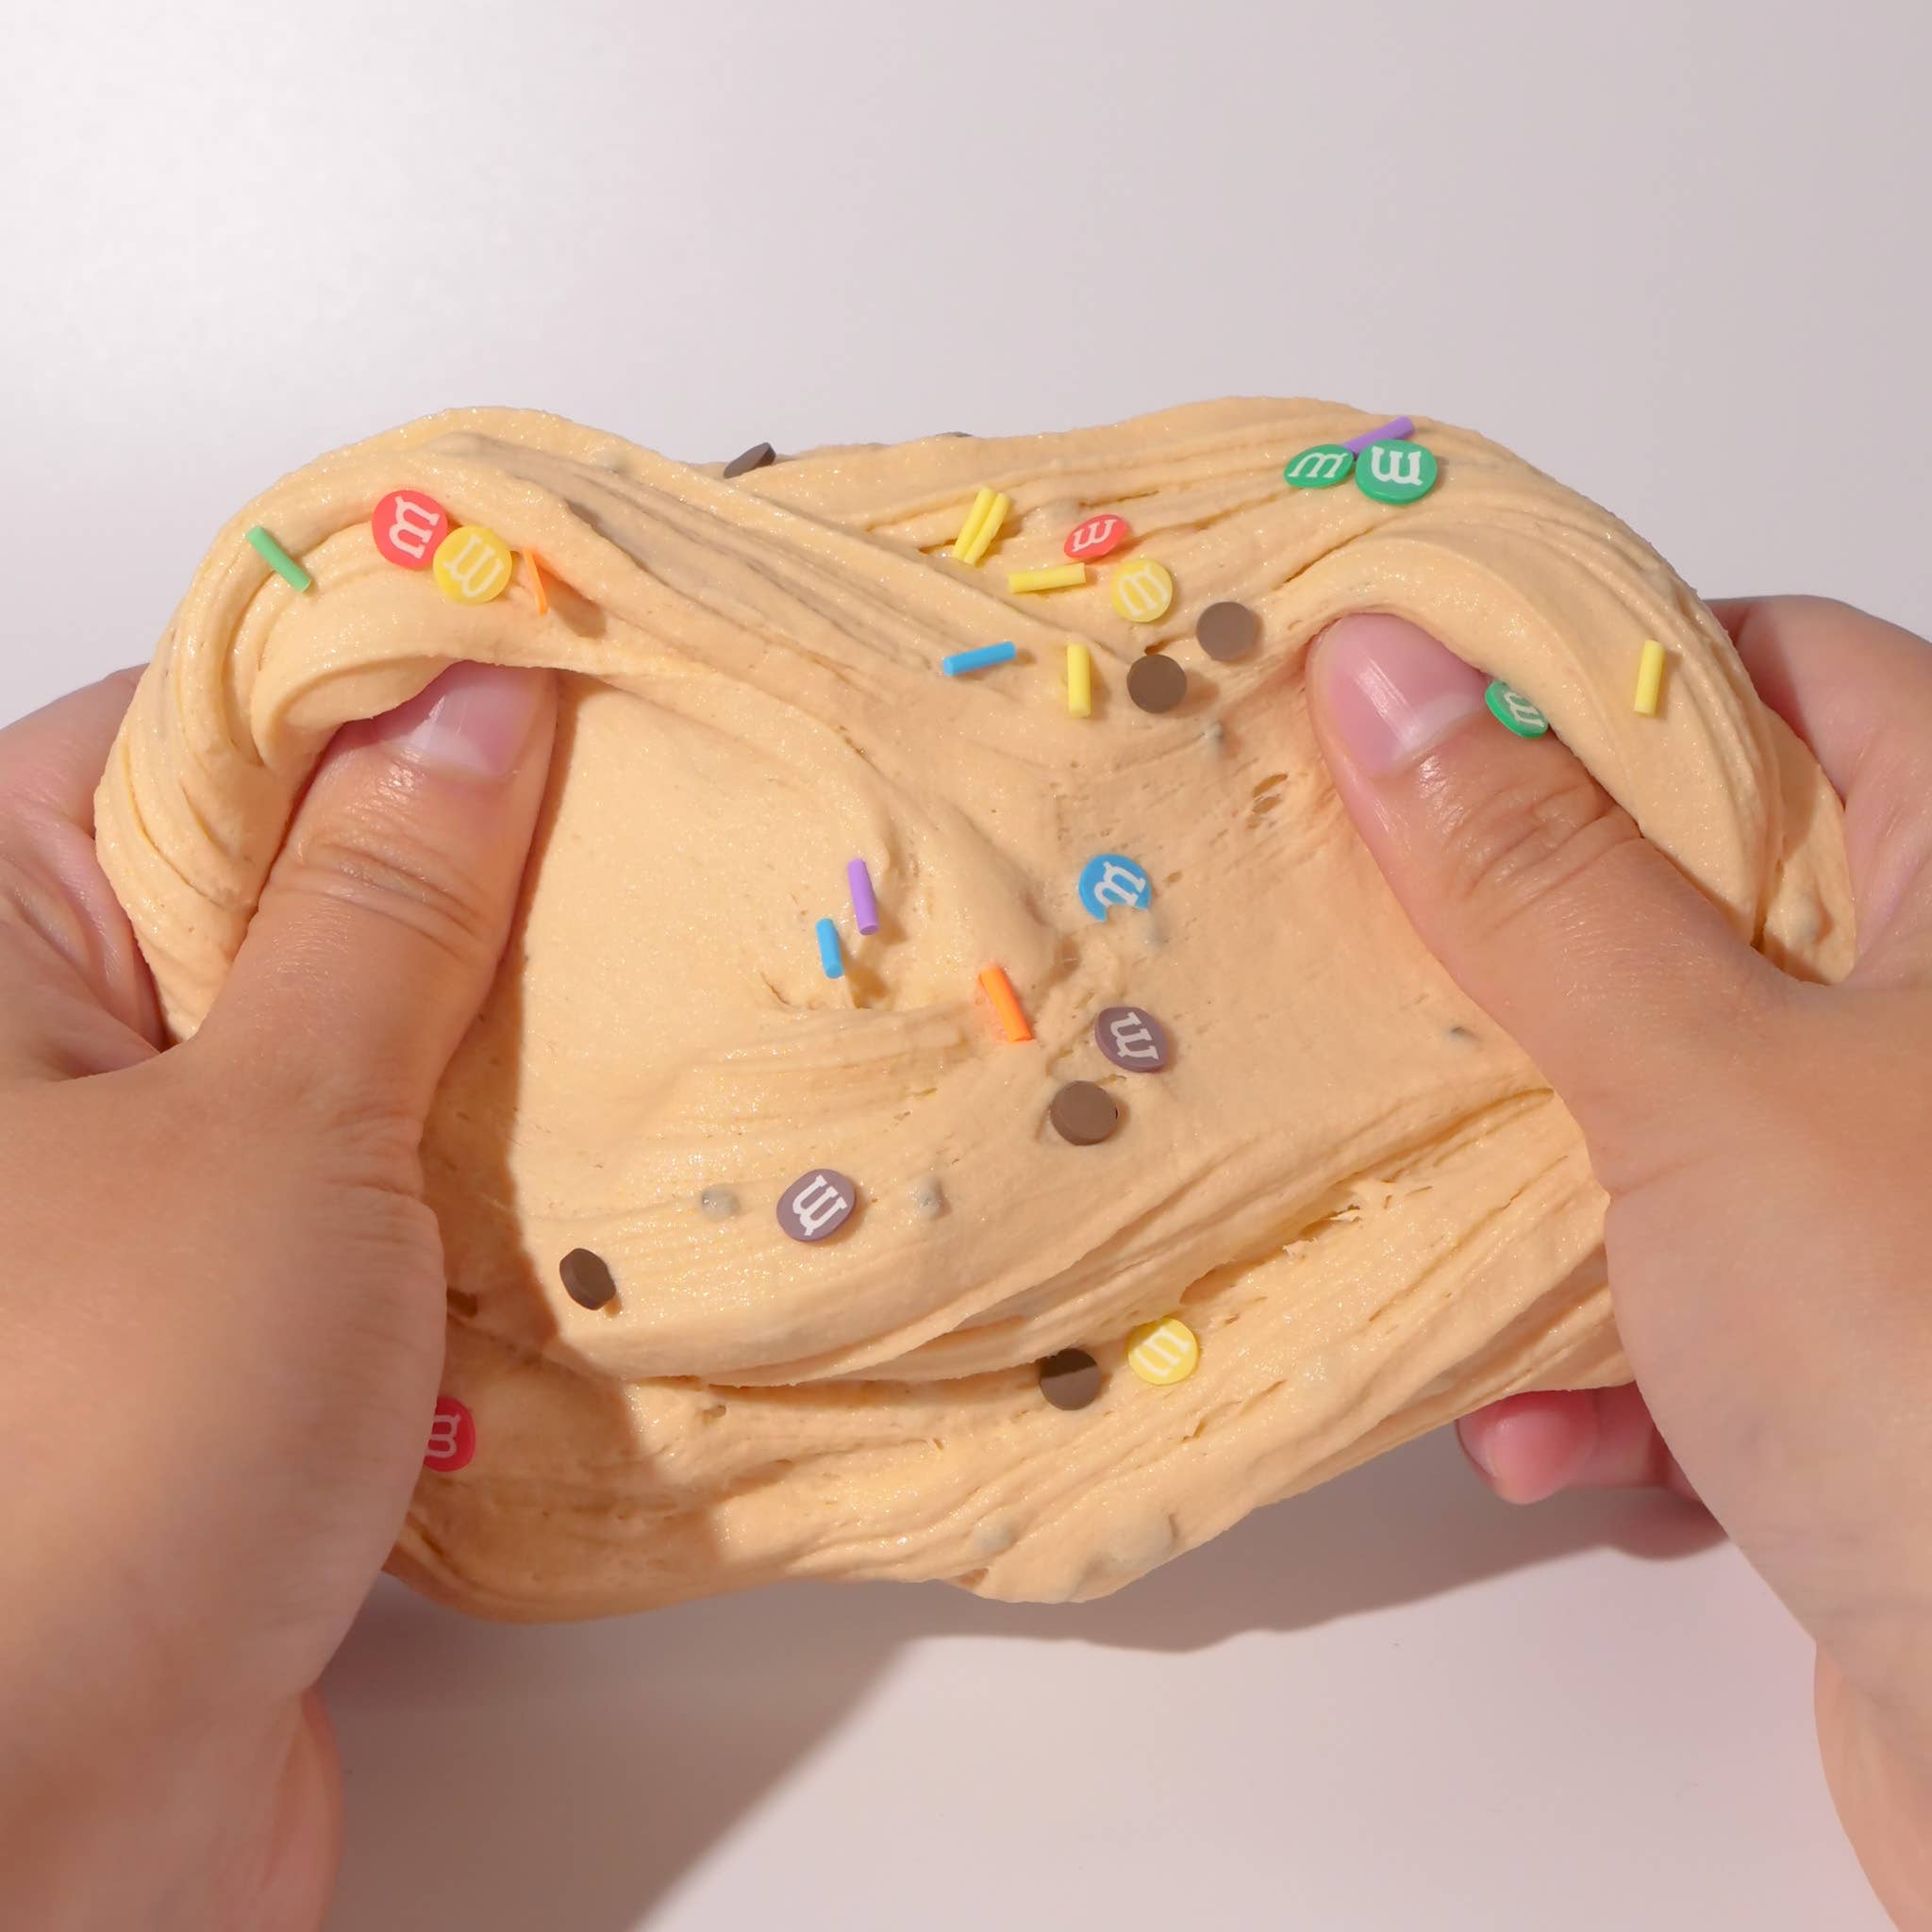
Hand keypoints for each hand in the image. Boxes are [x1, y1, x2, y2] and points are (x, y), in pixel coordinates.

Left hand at [0, 662, 555, 1929]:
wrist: (49, 1836)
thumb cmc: (94, 1453)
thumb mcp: (274, 1130)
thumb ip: (385, 905)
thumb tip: (472, 700)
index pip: (201, 723)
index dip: (391, 677)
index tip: (575, 653)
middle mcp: (47, 1041)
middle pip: (291, 873)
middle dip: (478, 857)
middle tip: (666, 813)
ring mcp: (147, 1173)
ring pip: (360, 1030)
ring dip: (501, 1023)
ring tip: (676, 962)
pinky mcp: (239, 1297)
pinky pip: (386, 1167)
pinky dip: (490, 1153)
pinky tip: (614, 1137)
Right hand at [1308, 597, 1931, 1926]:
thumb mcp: (1702, 1083)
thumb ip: (1535, 877)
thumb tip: (1387, 672)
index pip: (1790, 675)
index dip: (1598, 679)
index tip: (1419, 718)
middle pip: (1696, 908)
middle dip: (1527, 973)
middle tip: (1373, 970)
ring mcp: (1906, 1193)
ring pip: (1668, 1118)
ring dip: (1547, 1209)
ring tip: (1475, 1280)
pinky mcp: (1872, 1349)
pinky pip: (1701, 1294)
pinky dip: (1616, 1363)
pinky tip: (1573, 1447)